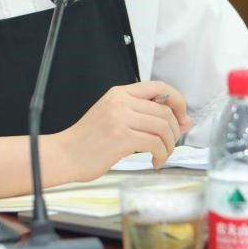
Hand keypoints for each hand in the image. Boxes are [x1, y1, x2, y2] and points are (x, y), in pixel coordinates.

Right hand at [54, 81, 193, 180]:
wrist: (64, 155)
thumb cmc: (88, 141)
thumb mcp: (115, 119)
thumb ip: (146, 117)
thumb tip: (183, 122)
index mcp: (119, 93)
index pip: (159, 87)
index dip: (177, 101)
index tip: (182, 117)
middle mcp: (121, 101)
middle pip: (165, 110)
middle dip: (175, 130)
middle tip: (171, 144)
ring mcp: (120, 118)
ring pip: (163, 126)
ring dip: (169, 144)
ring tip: (162, 154)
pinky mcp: (121, 137)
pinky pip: (155, 143)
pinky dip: (161, 155)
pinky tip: (155, 162)